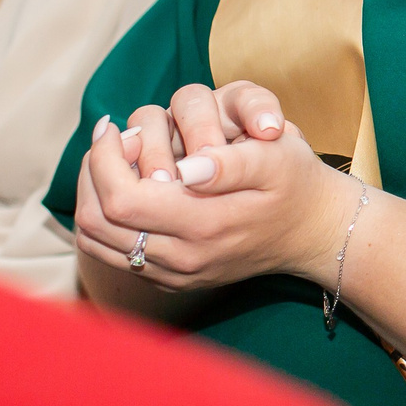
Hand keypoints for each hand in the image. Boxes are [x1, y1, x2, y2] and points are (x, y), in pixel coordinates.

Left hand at [74, 83, 359, 293]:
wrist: (313, 231)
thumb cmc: (294, 183)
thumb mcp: (276, 157)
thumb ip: (230, 162)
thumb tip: (185, 167)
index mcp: (206, 223)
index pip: (122, 200)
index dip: (104, 159)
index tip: (112, 127)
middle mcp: (184, 257)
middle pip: (97, 223)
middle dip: (92, 173)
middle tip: (111, 141)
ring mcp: (175, 274)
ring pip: (97, 242)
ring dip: (92, 195)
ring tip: (113, 162)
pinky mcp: (170, 279)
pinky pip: (113, 254)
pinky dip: (106, 218)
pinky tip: (128, 187)